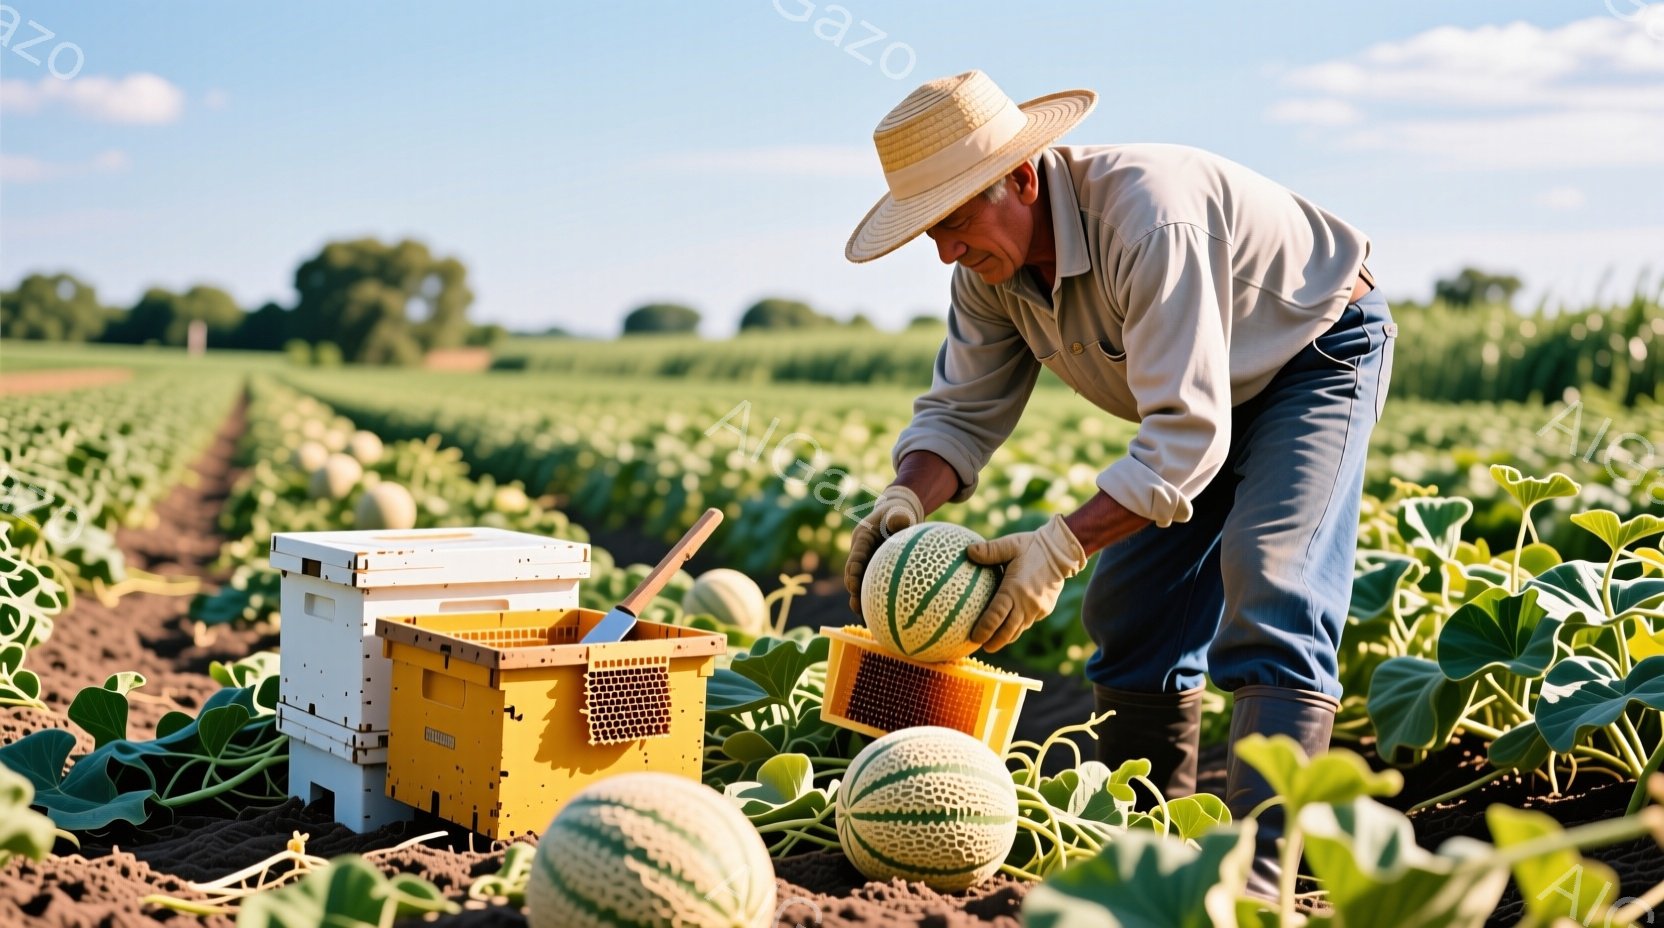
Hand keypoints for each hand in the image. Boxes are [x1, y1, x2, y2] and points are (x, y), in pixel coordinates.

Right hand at [845, 485, 924, 616]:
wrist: (900, 515)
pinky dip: (876, 599)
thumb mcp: (899, 512)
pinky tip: (884, 616)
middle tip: (857, 607)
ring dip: (862, 599)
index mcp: (862, 538)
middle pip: (854, 574)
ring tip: (865, 618)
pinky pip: (873, 585)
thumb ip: (898, 516)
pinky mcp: (876, 569)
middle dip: (854, 591)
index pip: (855, 555)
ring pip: (861, 583)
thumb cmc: (899, 512)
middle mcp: (861, 552)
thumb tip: (900, 521)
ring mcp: (868, 562)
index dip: (853, 571)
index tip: (853, 585)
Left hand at [965, 514, 1089, 651]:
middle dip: (994, 641)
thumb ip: (989, 550)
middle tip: (982, 647)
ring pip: (1019, 629)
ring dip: (1006, 638)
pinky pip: (1029, 622)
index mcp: (1015, 589)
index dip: (985, 629)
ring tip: (992, 643)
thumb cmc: (1033, 546)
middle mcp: (1027, 603)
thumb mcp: (1010, 544)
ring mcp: (1038, 608)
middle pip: (1008, 630)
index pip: (996, 615)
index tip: (974, 637)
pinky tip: (1009, 628)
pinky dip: (1018, 627)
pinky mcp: (1046, 609)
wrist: (1062, 551)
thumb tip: (968, 551)